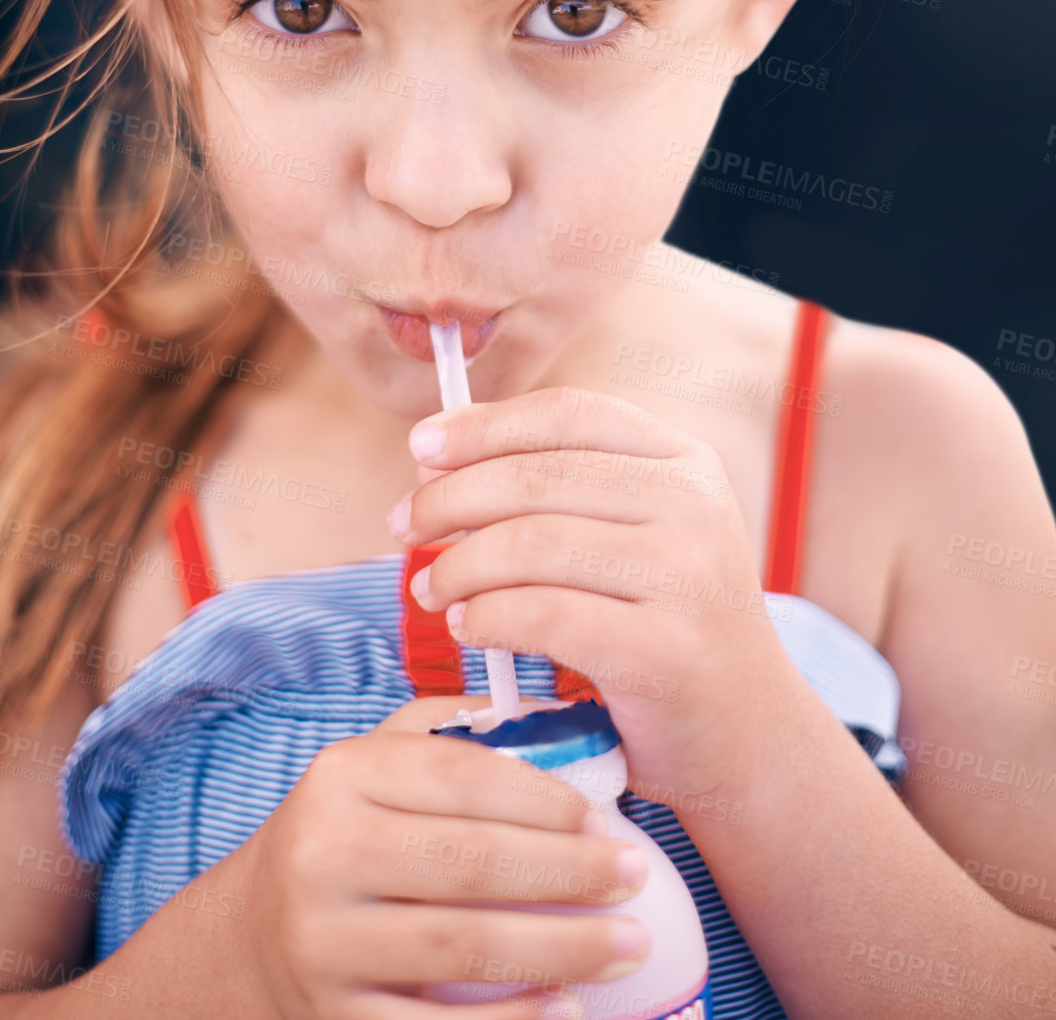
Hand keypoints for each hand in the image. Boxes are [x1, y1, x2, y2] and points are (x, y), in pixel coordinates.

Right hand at [246, 692, 653, 1019]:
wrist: (251, 936)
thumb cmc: (348, 833)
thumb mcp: (380, 763)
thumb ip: (459, 732)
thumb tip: (565, 719)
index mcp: (342, 775)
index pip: (458, 778)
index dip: (541, 798)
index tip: (606, 816)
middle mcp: (323, 854)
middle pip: (468, 863)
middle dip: (567, 872)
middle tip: (637, 877)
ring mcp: (324, 943)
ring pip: (460, 948)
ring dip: (559, 949)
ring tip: (627, 945)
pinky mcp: (333, 1019)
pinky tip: (568, 1008)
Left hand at [388, 389, 792, 802]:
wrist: (748, 737)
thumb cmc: (666, 627)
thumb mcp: (640, 535)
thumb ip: (566, 490)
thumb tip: (439, 457)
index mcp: (685, 462)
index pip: (567, 414)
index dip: (484, 424)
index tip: (421, 447)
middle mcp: (694, 506)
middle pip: (536, 478)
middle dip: (449, 499)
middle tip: (402, 528)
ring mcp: (686, 576)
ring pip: (531, 544)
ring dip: (458, 564)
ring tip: (428, 587)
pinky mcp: (665, 650)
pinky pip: (543, 615)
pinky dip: (486, 618)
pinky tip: (465, 626)